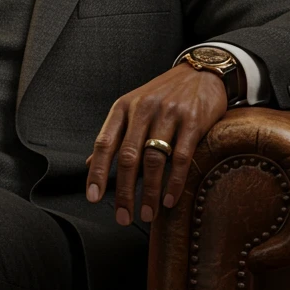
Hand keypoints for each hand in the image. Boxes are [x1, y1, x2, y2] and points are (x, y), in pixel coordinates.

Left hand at [85, 63, 227, 225]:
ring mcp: (169, 114)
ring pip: (153, 160)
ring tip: (148, 214)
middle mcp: (143, 109)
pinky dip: (174, 182)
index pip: (104, 143)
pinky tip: (169, 200)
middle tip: (123, 217)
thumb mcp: (132, 108)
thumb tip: (87, 164)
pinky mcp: (194, 121)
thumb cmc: (162, 96)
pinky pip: (181, 157)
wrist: (202, 72)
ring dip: (149, 192)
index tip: (93, 198)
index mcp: (123, 108)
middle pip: (128, 157)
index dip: (96, 172)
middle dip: (123, 191)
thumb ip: (114, 136)